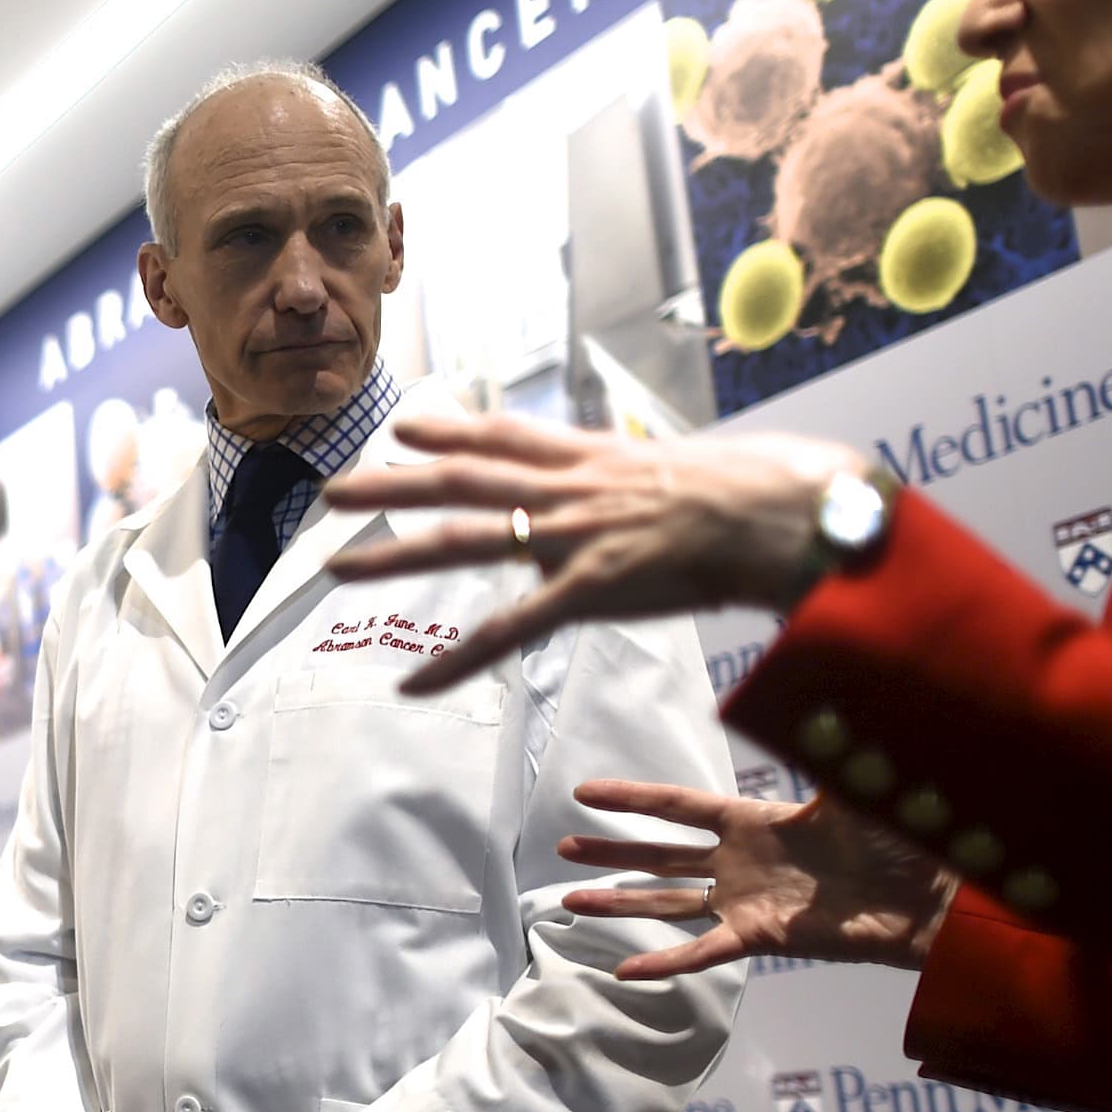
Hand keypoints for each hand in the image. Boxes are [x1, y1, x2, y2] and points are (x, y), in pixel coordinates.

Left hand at [315, 413, 860, 691]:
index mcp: (592, 458)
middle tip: (330, 492)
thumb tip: (633, 478)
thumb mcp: (682, 466)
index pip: (505, 436)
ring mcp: (573, 538)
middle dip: (390, 485)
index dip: (451, 429)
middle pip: (460, 481)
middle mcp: (569, 490)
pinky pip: (507, 631)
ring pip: (464, 542)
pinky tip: (412, 684)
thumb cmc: (754, 491)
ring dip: (394, 554)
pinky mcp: (589, 591)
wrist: (781, 512)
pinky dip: (455, 661)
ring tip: (337, 567)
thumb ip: (641, 475)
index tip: (405, 427)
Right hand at [557, 778, 957, 976]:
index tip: (584, 791)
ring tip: (569, 903)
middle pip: (659, 854)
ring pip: (666, 902)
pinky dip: (665, 962)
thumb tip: (805, 695)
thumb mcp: (848, 787)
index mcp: (752, 820)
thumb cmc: (895, 839)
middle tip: (563, 846)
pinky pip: (701, 951)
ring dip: (618, 903)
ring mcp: (745, 901)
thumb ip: (816, 749)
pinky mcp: (758, 937)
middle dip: (611, 851)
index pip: (676, 805)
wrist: (928, 898)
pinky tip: (625, 971)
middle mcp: (739, 860)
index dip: (631, 798)